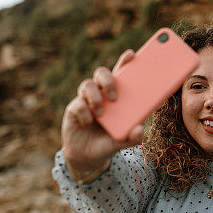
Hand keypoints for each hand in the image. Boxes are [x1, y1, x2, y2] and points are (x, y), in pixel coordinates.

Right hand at [61, 49, 143, 172]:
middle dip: (108, 80)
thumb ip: (132, 137)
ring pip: (87, 85)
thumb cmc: (108, 142)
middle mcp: (100, 94)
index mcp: (116, 96)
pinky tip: (88, 122)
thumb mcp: (122, 142)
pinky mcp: (73, 110)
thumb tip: (139, 129)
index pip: (120, 74)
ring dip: (95, 97)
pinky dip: (84, 113)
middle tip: (115, 97)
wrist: (88, 158)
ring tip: (101, 112)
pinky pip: (78, 104)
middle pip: (101, 74)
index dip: (125, 62)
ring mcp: (86, 100)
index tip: (131, 55)